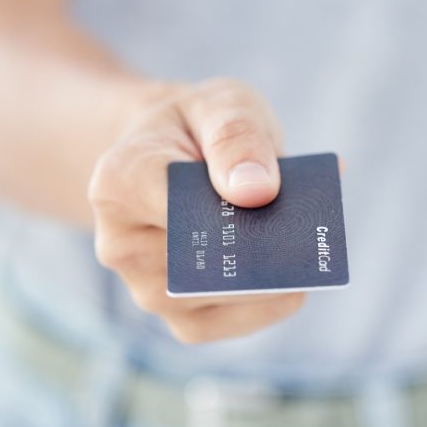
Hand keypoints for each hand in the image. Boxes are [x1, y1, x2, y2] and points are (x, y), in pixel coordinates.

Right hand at [88, 78, 305, 342]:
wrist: (174, 159)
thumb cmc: (198, 130)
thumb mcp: (220, 104)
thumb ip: (236, 135)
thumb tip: (256, 190)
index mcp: (118, 181)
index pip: (171, 202)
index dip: (222, 203)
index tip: (266, 192)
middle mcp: (120, 245)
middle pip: (201, 259)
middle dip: (260, 248)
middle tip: (307, 233)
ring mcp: (147, 289)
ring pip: (219, 298)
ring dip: (272, 277)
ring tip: (306, 249)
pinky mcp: (180, 318)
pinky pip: (231, 322)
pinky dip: (271, 301)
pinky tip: (295, 280)